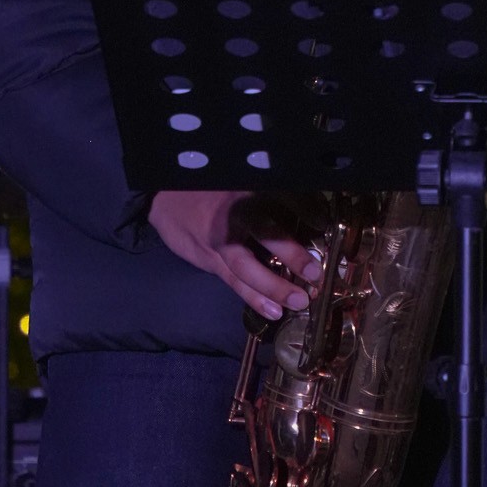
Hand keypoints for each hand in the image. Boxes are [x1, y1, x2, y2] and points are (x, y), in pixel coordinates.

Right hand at [148, 190, 322, 321]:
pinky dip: (254, 297)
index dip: (306, 209)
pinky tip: (273, 310)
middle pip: (264, 231)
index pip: (281, 196)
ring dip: (274, 285)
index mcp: (245, 188)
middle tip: (316, 272)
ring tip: (299, 300)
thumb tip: (310, 203)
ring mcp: (220, 240)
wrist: (162, 194)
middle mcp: (233, 213)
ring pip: (247, 265)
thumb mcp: (237, 177)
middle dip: (292, 252)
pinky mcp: (209, 259)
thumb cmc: (210, 186)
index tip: (325, 223)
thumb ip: (267, 189)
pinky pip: (233, 280)